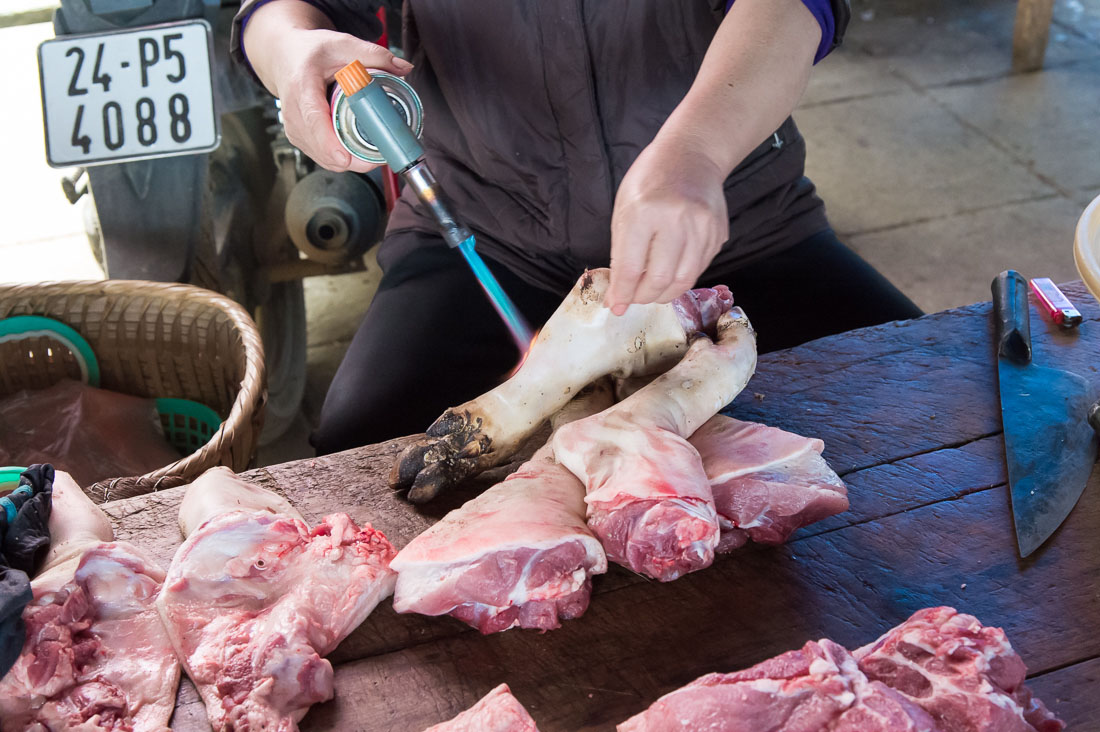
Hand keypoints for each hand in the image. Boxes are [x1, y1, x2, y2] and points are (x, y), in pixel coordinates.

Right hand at [243, 1, 412, 172]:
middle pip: (321, 147)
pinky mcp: (300, 139)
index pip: (312, 119)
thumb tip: (404, 68)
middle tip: (383, 153)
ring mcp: (295, 129)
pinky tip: (359, 151)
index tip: (345, 157)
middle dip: (353, 158)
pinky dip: (343, 159)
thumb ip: (374, 54)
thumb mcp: (342, 44)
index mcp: (302, 86)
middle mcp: (294, 112)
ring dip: (351, 160)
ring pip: (324, 158)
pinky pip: (323, 158)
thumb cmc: (310, 52)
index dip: (328, 143)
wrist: (285, 57)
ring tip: (375, 151)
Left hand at [605, 134, 728, 314]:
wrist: (692, 155)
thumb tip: (619, 291)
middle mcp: (676, 221)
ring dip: (663, 294)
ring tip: (650, 291)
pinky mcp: (718, 234)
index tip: (614, 306)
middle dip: (642, 298)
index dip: (621, 293)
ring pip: (682, 281)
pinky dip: (680, 278)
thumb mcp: (624, 207)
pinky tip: (669, 273)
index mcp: (645, 212)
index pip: (630, 267)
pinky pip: (698, 269)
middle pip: (659, 280)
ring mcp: (702, 228)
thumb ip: (622, 250)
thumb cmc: (651, 179)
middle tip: (632, 299)